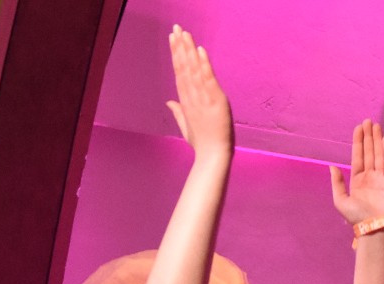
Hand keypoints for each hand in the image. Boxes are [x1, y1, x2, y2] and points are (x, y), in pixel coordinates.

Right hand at [166, 26, 232, 159]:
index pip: (179, 73)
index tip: (173, 40)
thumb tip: (169, 102)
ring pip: (193, 69)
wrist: (213, 156)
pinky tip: (199, 50)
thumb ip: (178, 112)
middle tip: (176, 29)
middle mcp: (191, 97)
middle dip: (179, 47)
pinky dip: (204, 64)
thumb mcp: (187, 126)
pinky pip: (208, 78)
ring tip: (185, 33)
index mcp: (185, 101)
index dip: (176, 55)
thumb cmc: (202, 143)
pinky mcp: (215, 100)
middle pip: (183, 67)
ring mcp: (202, 98)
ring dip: (189, 50)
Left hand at [330, 119, 383, 226]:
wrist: (373, 227)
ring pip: (378, 154)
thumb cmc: (356, 217)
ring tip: (376, 125)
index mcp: (357, 180)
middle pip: (369, 152)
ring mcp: (382, 178)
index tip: (358, 127)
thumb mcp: (340, 200)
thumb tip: (332, 166)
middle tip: (368, 121)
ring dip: (377, 140)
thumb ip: (337, 183)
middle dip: (368, 137)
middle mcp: (370, 176)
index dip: (358, 142)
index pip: (358, 156)